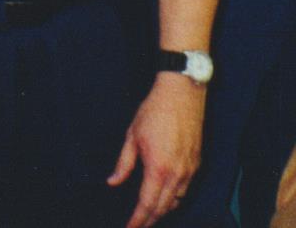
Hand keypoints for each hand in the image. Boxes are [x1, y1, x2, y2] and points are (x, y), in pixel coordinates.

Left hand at [108, 73, 205, 227]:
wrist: (182, 95)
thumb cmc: (153, 112)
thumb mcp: (132, 137)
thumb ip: (123, 164)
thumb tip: (112, 183)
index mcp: (158, 168)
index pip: (148, 204)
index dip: (138, 220)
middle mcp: (177, 174)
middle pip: (163, 208)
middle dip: (149, 220)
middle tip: (137, 226)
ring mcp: (190, 170)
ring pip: (176, 201)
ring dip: (162, 211)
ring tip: (148, 216)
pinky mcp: (197, 164)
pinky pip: (185, 190)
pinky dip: (174, 199)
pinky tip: (164, 198)